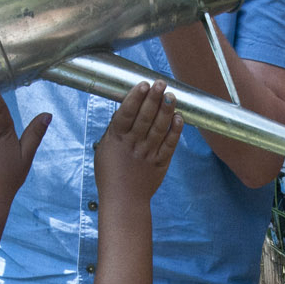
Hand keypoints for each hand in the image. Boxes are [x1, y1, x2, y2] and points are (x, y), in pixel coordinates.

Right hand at [95, 81, 182, 208]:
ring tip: (171, 95)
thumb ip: (115, 130)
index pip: (126, 114)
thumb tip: (125, 108)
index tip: (143, 84)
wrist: (123, 200)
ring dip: (166, 110)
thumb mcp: (104, 149)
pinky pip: (170, 145)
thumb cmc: (110, 173)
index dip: (136, 98)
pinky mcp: (161, 163)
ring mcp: (148, 153)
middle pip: (145, 117)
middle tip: (161, 83)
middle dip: (154, 98)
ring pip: (159, 128)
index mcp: (116, 139)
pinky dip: (175, 131)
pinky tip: (179, 117)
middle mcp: (133, 144)